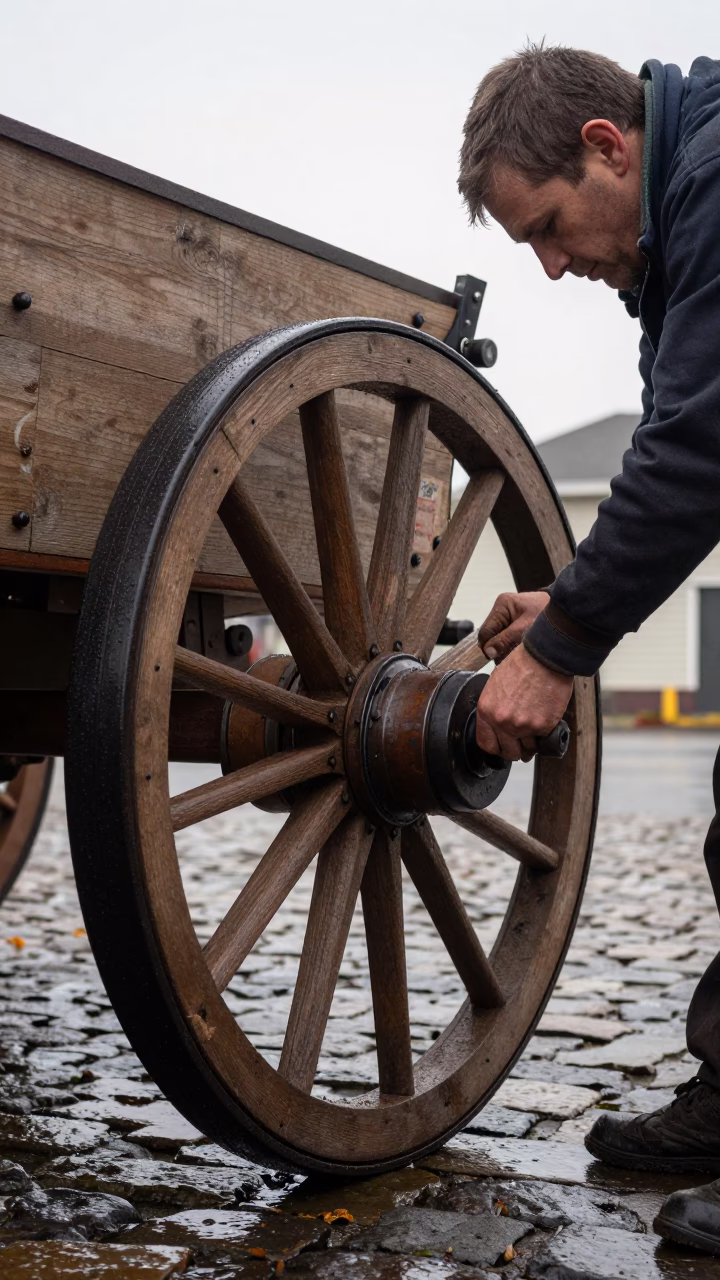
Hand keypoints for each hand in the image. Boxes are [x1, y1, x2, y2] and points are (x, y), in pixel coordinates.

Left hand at [476, 643, 572, 761]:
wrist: (544, 657)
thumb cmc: (522, 665)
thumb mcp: (495, 686)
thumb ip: (494, 709)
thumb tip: (498, 727)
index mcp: (486, 711)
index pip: (486, 744)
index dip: (497, 748)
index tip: (503, 746)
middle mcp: (502, 721)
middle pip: (509, 752)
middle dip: (516, 749)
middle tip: (523, 741)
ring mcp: (523, 726)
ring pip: (528, 749)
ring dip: (533, 742)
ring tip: (536, 725)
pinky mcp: (543, 726)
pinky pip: (544, 740)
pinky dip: (546, 733)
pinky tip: (545, 718)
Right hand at [478, 591, 549, 662]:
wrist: (568, 611)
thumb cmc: (549, 616)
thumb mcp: (525, 629)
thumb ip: (505, 640)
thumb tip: (488, 652)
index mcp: (502, 605)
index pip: (486, 631)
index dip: (489, 647)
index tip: (496, 659)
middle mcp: (503, 609)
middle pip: (491, 636)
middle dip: (498, 648)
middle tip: (511, 657)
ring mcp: (509, 616)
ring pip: (498, 639)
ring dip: (506, 649)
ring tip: (519, 652)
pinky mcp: (515, 624)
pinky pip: (507, 639)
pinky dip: (512, 646)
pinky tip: (522, 649)